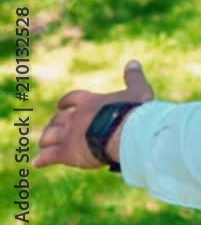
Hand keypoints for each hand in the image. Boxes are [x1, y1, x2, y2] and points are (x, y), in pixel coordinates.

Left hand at [35, 60, 155, 169]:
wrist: (127, 133)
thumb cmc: (134, 111)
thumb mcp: (138, 90)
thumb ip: (133, 77)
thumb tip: (133, 62)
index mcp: (90, 101)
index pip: (72, 98)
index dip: (66, 102)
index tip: (61, 105)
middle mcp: (76, 116)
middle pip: (57, 119)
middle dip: (55, 123)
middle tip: (55, 127)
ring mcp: (69, 134)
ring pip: (50, 136)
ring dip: (47, 139)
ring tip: (45, 144)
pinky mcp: (68, 153)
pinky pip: (49, 156)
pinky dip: (42, 159)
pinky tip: (38, 163)